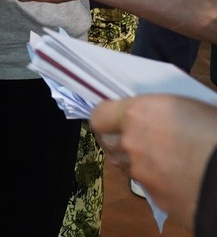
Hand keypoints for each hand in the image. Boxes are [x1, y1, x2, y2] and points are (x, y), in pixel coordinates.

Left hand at [92, 94, 216, 229]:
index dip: (107, 117)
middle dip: (117, 140)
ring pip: (125, 166)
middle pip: (108, 143)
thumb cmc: (216, 132)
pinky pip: (146, 186)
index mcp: (138, 115)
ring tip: (159, 156)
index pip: (99, 116)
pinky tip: (175, 176)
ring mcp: (141, 174)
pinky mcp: (156, 198)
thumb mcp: (184, 106)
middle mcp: (131, 144)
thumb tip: (147, 114)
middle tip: (137, 137)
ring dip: (134, 160)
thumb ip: (155, 111)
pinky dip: (155, 180)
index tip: (117, 117)